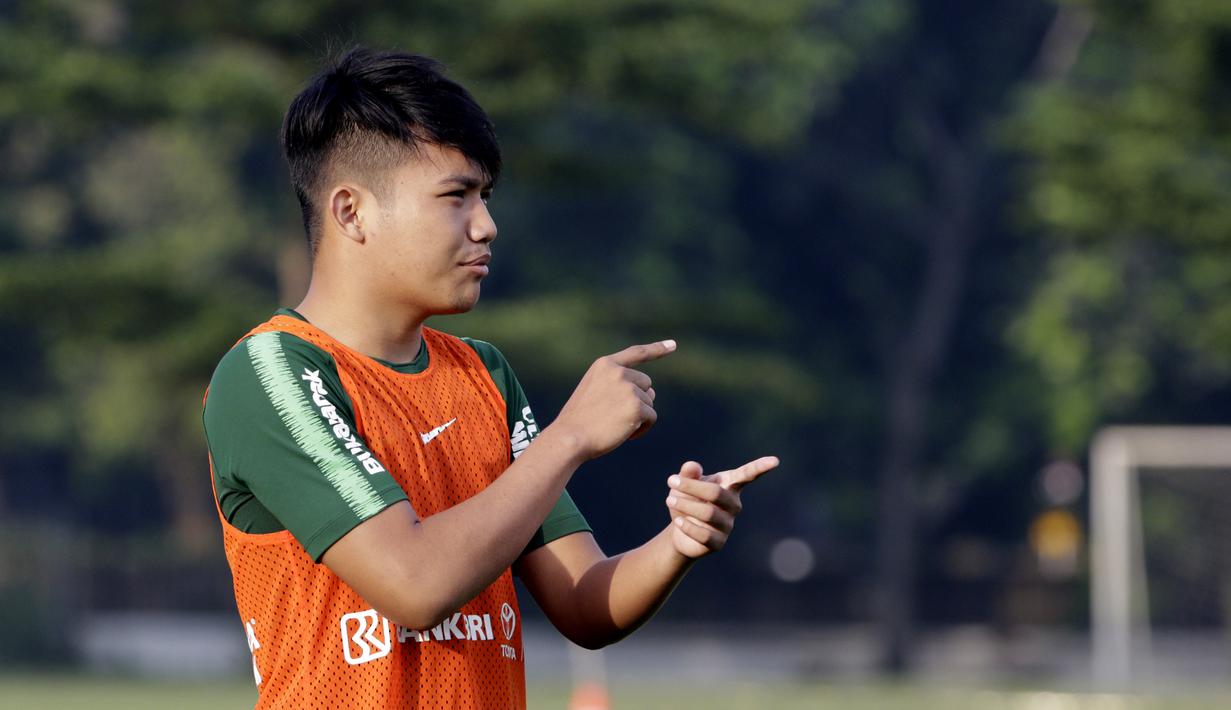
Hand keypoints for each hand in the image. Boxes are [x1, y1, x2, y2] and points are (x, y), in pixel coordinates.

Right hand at [549, 340, 676, 459]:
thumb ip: (621, 387)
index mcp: (605, 365)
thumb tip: (652, 392)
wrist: (570, 437)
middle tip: (617, 417)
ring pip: (649, 402)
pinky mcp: (637, 406)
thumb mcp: (595, 393)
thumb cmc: (580, 420)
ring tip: (616, 426)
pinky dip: (642, 428)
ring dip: (638, 416)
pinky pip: (651, 417)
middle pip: (646, 384)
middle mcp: (618, 372)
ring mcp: (628, 388)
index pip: (636, 353)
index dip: (657, 349)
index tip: (673, 345)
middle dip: (638, 400)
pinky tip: (625, 434)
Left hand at [665, 456, 778, 558]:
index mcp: (729, 486)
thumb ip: (688, 474)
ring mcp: (728, 525)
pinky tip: (678, 522)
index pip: (747, 475)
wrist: (679, 529)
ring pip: (708, 513)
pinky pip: (704, 534)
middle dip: (692, 487)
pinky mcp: (718, 543)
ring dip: (685, 505)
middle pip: (716, 493)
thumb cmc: (686, 500)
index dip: (760, 467)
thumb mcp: (683, 484)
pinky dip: (687, 525)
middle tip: (671, 481)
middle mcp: (733, 505)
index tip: (775, 461)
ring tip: (670, 501)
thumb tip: (692, 467)